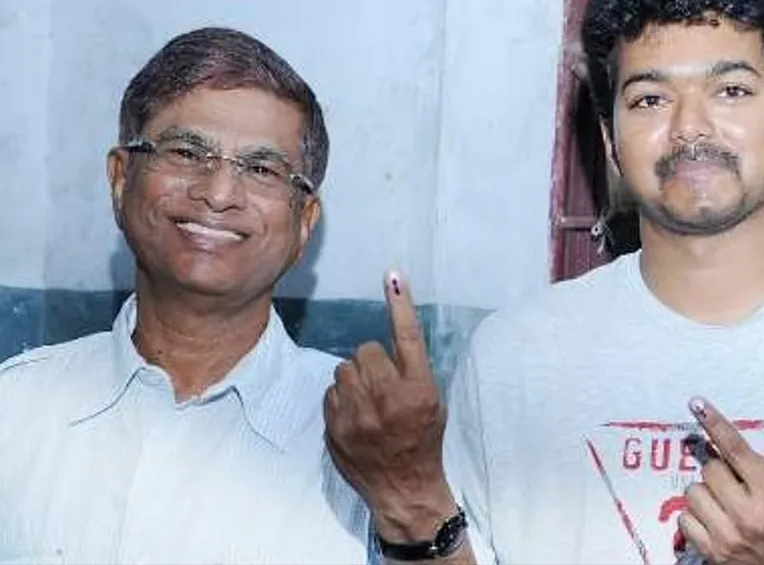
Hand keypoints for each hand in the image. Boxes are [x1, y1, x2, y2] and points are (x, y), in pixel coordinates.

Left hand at [323, 270, 456, 542]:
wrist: (404, 489)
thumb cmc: (423, 441)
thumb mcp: (432, 402)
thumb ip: (412, 371)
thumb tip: (388, 339)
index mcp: (419, 390)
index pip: (408, 337)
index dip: (400, 304)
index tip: (392, 275)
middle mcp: (389, 399)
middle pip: (366, 350)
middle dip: (372, 360)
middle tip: (382, 381)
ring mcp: (359, 415)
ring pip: (343, 369)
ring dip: (354, 378)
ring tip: (367, 400)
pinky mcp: (337, 428)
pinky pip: (330, 393)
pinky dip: (341, 399)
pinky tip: (355, 416)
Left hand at [679, 397, 763, 564]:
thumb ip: (758, 466)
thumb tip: (722, 442)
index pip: (735, 449)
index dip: (715, 423)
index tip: (698, 404)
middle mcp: (748, 514)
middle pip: (709, 470)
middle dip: (719, 474)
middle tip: (732, 485)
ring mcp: (728, 535)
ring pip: (693, 492)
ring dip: (705, 495)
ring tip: (723, 505)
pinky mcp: (712, 551)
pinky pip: (685, 518)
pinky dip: (695, 517)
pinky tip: (713, 521)